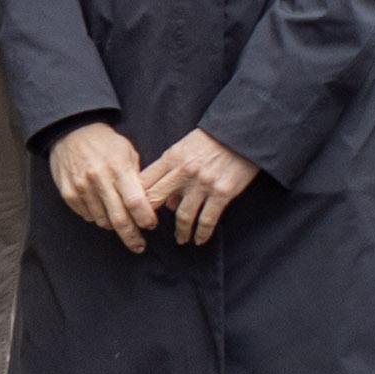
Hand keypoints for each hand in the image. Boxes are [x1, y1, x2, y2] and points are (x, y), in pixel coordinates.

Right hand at [48, 120, 156, 252]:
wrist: (71, 131)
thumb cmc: (105, 142)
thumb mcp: (128, 152)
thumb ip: (137, 178)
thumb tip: (148, 204)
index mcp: (119, 169)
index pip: (136, 203)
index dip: (146, 219)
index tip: (151, 225)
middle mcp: (99, 180)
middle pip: (119, 219)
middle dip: (132, 236)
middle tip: (139, 246)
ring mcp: (82, 188)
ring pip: (102, 221)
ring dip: (114, 226)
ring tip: (120, 222)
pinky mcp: (68, 193)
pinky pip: (87, 216)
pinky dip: (97, 217)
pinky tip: (102, 209)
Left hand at [142, 128, 262, 243]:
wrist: (240, 133)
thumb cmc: (209, 141)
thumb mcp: (183, 148)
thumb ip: (171, 171)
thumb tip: (169, 203)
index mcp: (171, 158)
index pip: (144, 181)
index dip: (135, 199)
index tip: (134, 212)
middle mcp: (183, 172)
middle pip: (156, 199)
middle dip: (149, 218)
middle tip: (150, 231)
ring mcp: (203, 184)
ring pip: (183, 216)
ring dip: (181, 232)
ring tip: (181, 239)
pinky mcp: (222, 193)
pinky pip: (207, 220)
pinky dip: (202, 233)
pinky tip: (199, 240)